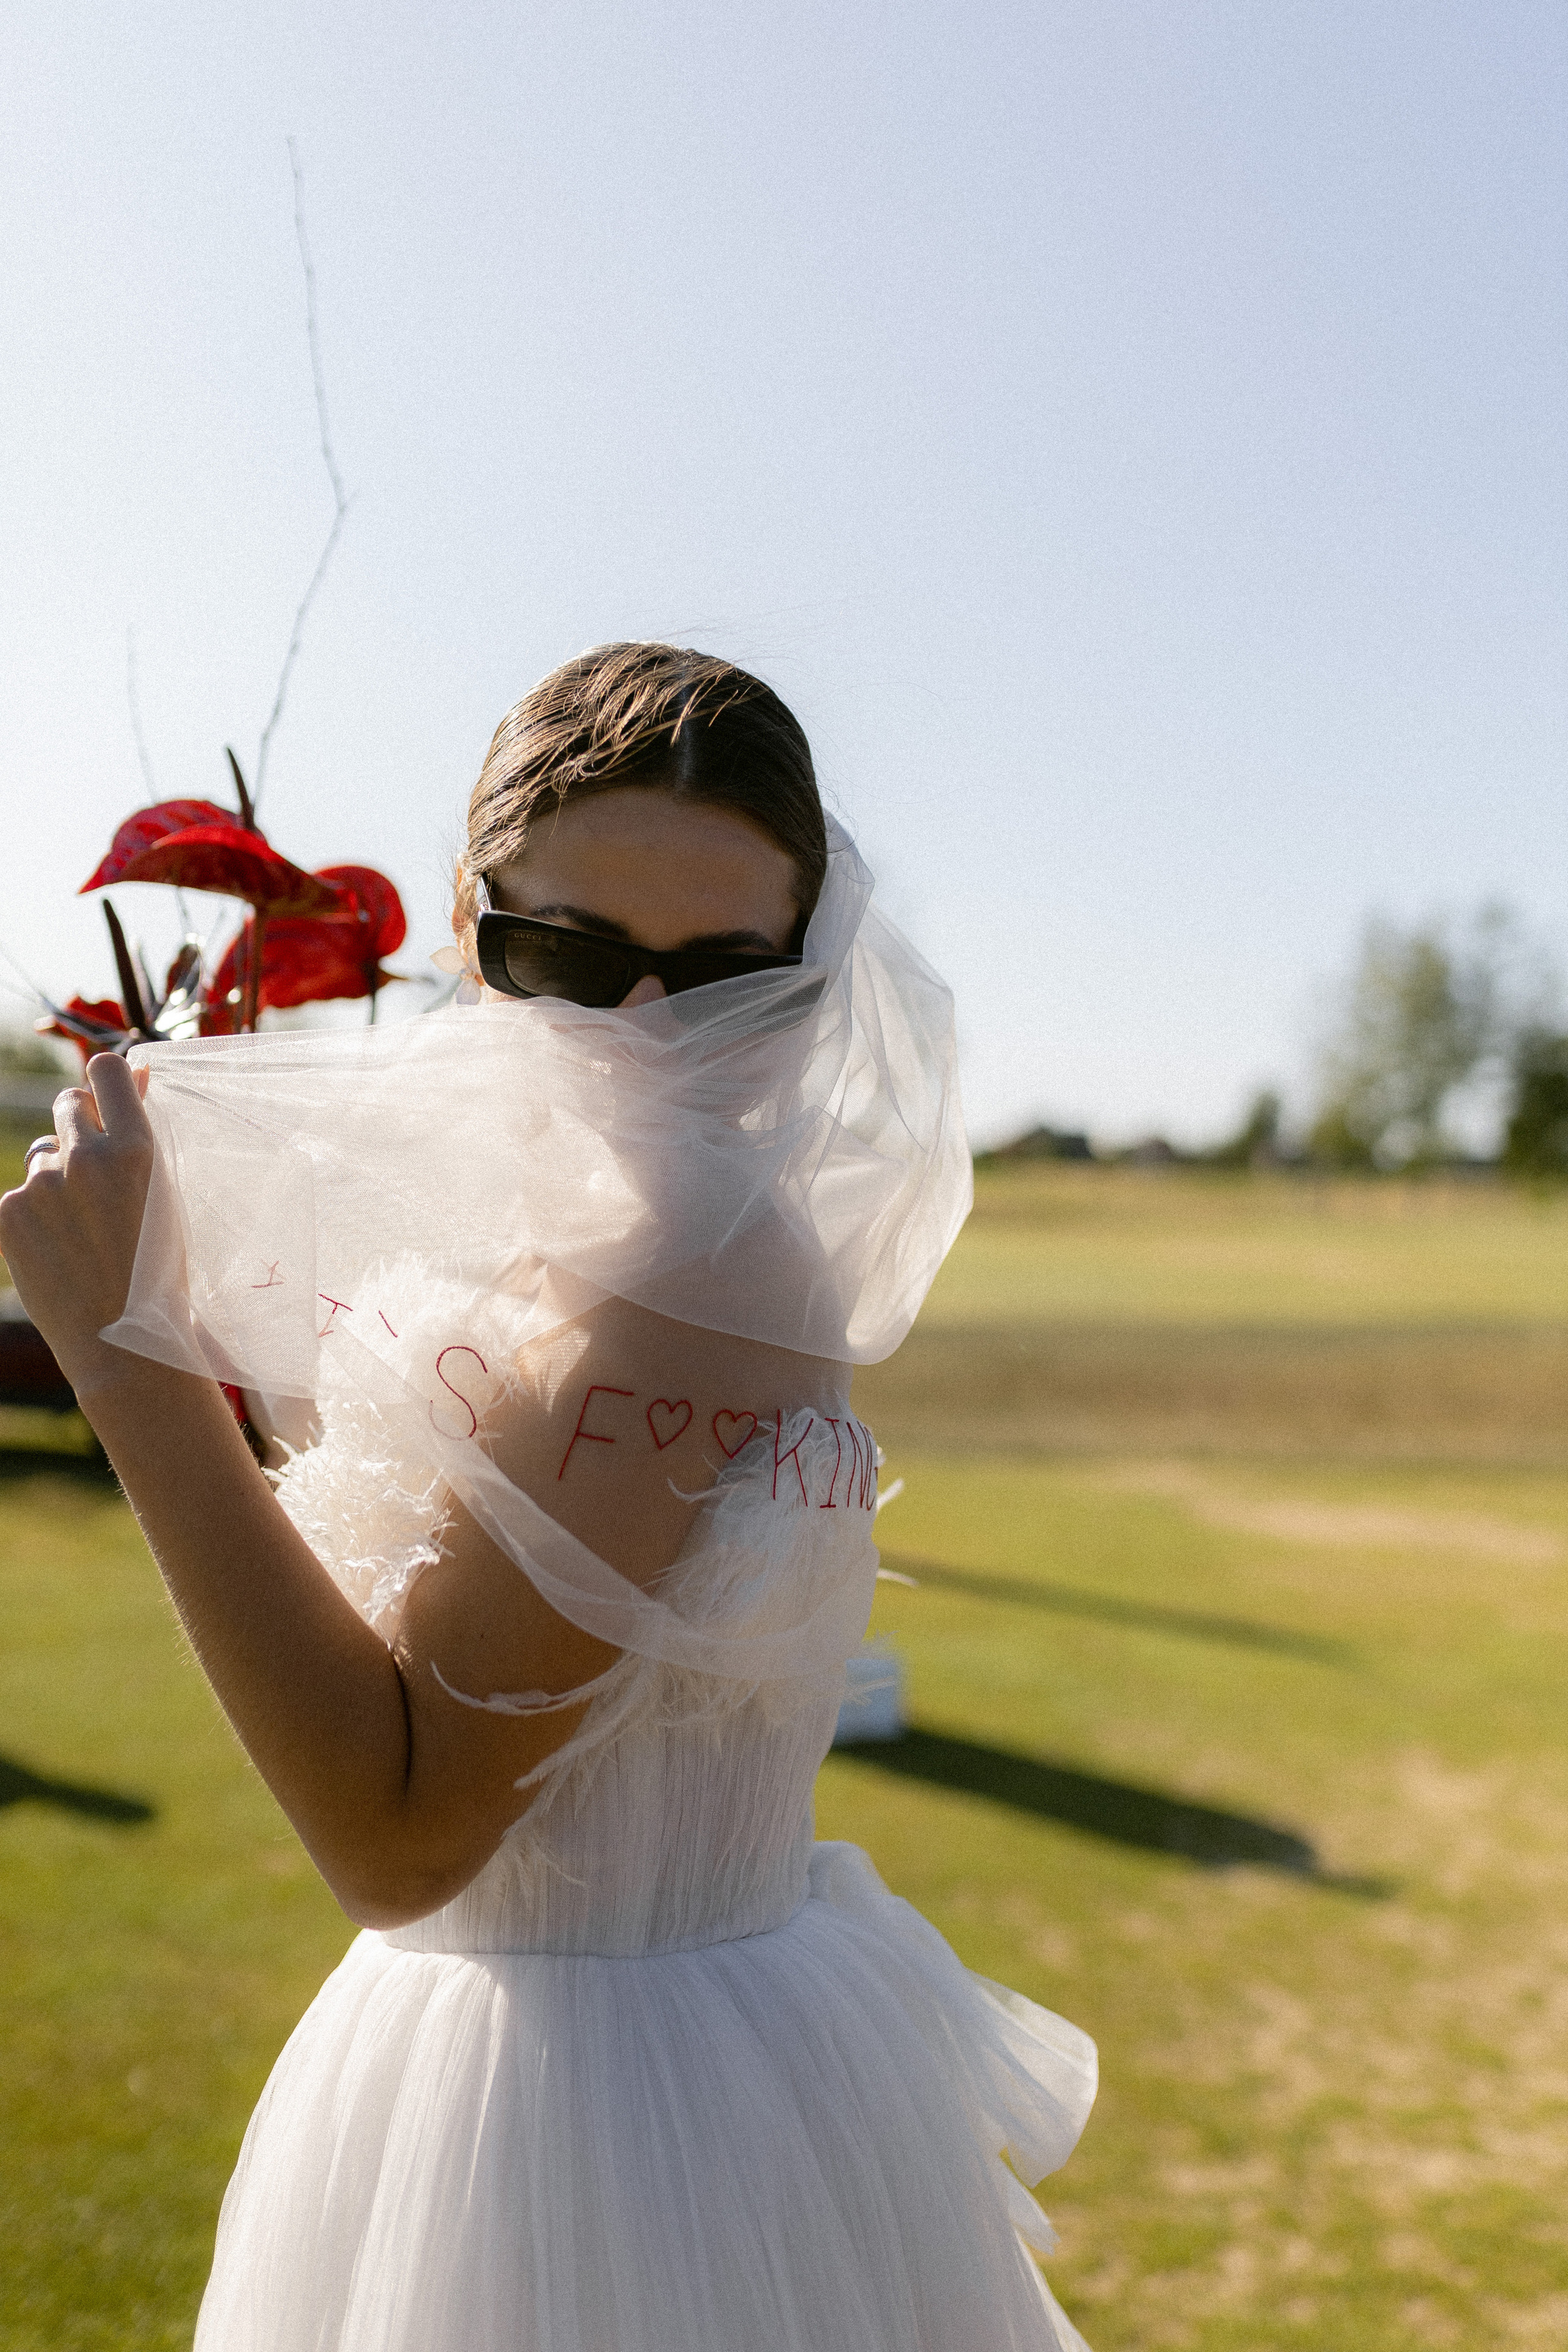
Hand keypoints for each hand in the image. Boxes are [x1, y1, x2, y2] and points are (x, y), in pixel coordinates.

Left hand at [0, 1055, 154, 1396]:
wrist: (123, 1346)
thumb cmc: (157, 1272)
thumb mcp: (166, 1195)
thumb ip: (143, 1135)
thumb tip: (137, 1073)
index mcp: (135, 1149)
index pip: (108, 1070)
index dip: (110, 1081)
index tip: (114, 1101)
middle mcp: (84, 1158)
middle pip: (69, 1104)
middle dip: (80, 1126)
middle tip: (97, 1173)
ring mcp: (41, 1186)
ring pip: (43, 1154)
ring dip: (57, 1176)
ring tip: (81, 1229)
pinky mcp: (7, 1214)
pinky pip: (20, 1194)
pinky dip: (35, 1214)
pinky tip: (59, 1249)